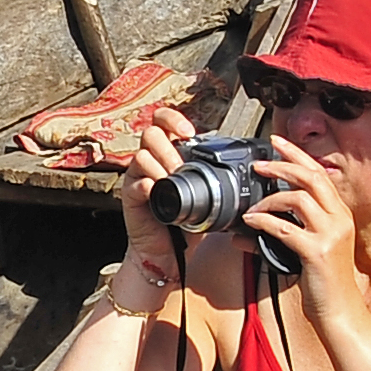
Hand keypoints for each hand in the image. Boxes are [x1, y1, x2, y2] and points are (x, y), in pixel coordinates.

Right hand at [109, 106, 195, 276]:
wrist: (168, 252)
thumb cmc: (185, 222)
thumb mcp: (205, 193)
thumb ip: (212, 174)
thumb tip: (240, 164)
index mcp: (167, 153)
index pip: (163, 121)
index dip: (173, 119)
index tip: (189, 133)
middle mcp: (150, 160)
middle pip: (151, 133)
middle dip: (169, 150)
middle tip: (180, 169)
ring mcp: (137, 177)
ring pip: (141, 155)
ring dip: (160, 168)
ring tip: (171, 184)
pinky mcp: (129, 195)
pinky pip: (135, 182)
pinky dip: (148, 186)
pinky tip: (156, 193)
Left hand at [248, 145, 361, 302]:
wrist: (340, 313)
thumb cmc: (324, 284)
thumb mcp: (308, 251)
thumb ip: (285, 234)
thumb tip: (246, 228)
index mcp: (340, 215)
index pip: (320, 174)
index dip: (297, 155)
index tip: (277, 142)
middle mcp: (340, 220)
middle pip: (312, 177)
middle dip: (284, 164)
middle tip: (259, 163)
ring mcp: (331, 235)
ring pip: (299, 199)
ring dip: (270, 198)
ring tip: (252, 205)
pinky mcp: (318, 252)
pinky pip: (286, 228)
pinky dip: (264, 222)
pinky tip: (250, 222)